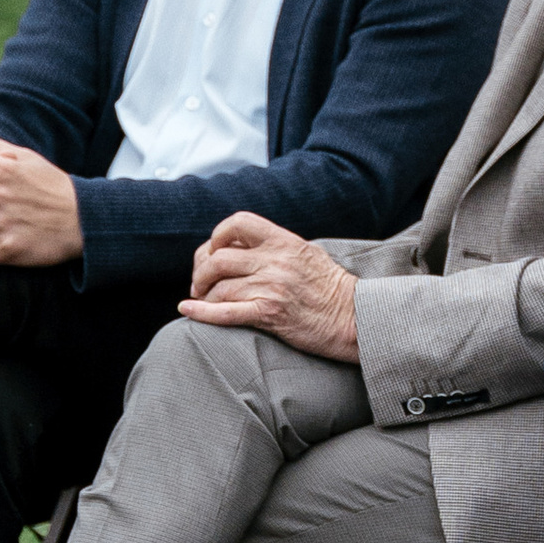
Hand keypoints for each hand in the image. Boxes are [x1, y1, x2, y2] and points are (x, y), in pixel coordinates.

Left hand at [179, 213, 359, 360]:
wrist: (356, 319)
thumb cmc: (335, 291)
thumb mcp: (308, 254)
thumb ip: (279, 247)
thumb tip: (249, 246)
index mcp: (284, 241)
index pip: (238, 223)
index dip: (217, 236)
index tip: (214, 251)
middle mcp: (275, 261)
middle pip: (218, 259)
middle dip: (201, 272)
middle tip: (201, 284)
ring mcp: (271, 287)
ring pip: (218, 288)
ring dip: (203, 296)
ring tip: (203, 302)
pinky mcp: (269, 315)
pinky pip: (225, 313)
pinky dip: (201, 313)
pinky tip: (187, 311)